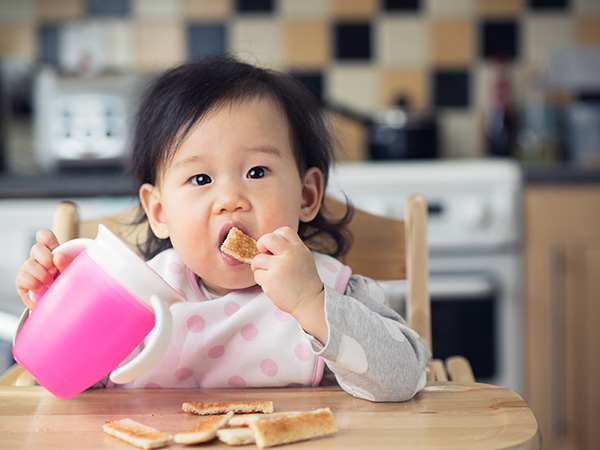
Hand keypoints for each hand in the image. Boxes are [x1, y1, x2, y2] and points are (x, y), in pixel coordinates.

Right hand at [15, 229, 72, 309]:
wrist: (63, 304)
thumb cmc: (70, 285)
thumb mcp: (74, 272)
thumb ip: (69, 263)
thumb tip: (58, 256)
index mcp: (53, 251)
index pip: (44, 236)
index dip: (45, 237)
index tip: (53, 246)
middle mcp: (40, 258)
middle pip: (36, 248)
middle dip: (46, 259)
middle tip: (54, 270)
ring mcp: (30, 270)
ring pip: (28, 264)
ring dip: (41, 274)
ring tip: (50, 283)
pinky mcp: (23, 282)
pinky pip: (22, 278)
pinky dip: (33, 283)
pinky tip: (41, 288)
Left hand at [252, 227, 327, 343]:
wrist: (310, 301)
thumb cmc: (304, 281)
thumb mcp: (303, 258)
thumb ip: (289, 249)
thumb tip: (266, 245)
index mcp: (299, 248)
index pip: (283, 231)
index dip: (275, 237)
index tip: (274, 248)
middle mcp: (290, 255)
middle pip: (267, 239)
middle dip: (261, 245)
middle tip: (264, 255)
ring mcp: (279, 267)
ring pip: (257, 260)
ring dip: (260, 268)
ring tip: (271, 276)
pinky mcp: (270, 280)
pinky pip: (257, 275)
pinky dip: (262, 280)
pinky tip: (273, 285)